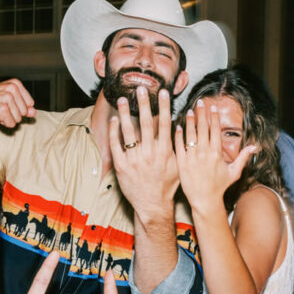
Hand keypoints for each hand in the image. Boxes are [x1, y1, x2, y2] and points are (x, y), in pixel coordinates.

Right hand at [0, 79, 35, 128]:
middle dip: (14, 114)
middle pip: (25, 112)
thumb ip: (23, 106)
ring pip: (19, 119)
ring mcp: (7, 98)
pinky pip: (11, 124)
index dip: (19, 108)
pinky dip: (4, 123)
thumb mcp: (7, 101)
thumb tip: (34, 112)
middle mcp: (12, 88)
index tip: (7, 104)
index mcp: (15, 83)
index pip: (30, 103)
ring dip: (8, 119)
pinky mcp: (2, 109)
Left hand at [108, 87, 178, 219]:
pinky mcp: (121, 166)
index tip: (162, 92)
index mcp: (165, 152)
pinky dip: (114, 132)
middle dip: (143, 104)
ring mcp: (134, 159)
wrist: (153, 205)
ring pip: (128, 131)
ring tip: (122, 99)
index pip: (164, 123)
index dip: (163, 106)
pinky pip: (116, 145)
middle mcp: (149, 153)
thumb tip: (178, 127)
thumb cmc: (167, 186)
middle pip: (145, 123)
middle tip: (140, 88)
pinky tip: (114, 120)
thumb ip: (177, 147)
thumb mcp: (177, 166)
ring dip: (124, 113)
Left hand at [174, 98, 257, 213]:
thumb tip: (254, 147)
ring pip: (190, 134)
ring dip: (190, 121)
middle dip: (201, 114)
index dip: (214, 117)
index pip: (215, 130)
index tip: (212, 107)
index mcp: (217, 153)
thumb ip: (243, 158)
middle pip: (203, 128)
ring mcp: (192, 158)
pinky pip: (179, 145)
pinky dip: (179, 135)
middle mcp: (204, 153)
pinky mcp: (182, 163)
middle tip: (199, 102)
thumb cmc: (219, 187)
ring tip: (190, 110)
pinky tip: (178, 126)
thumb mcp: (234, 172)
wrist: (204, 201)